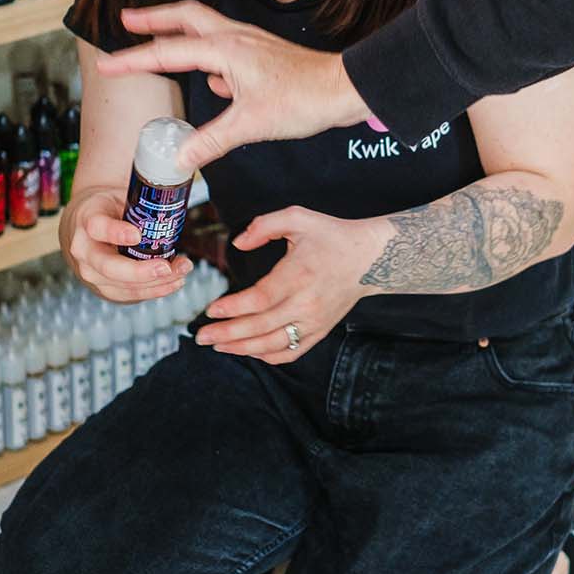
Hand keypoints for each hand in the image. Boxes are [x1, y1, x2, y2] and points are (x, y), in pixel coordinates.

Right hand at [59, 187, 193, 303]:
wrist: (87, 227)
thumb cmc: (108, 210)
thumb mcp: (118, 197)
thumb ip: (140, 202)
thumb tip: (174, 198)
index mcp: (87, 219)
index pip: (98, 227)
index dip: (117, 233)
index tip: (137, 235)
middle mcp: (84, 250)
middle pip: (108, 266)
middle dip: (139, 271)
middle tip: (165, 267)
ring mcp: (92, 273)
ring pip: (122, 285)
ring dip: (156, 282)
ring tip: (181, 270)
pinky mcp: (105, 288)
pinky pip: (130, 295)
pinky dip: (155, 290)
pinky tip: (174, 282)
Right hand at [94, 1, 375, 172]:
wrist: (346, 90)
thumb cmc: (304, 100)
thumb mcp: (252, 125)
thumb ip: (211, 140)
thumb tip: (179, 160)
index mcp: (226, 49)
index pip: (168, 52)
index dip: (133, 60)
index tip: (105, 64)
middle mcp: (235, 38)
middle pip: (184, 18)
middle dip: (152, 19)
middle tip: (125, 20)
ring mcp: (250, 44)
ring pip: (205, 30)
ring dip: (178, 32)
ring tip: (158, 42)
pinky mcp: (263, 57)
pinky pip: (226, 50)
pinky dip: (209, 57)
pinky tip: (212, 81)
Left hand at [195, 208, 384, 363]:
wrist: (371, 259)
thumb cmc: (332, 236)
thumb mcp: (298, 217)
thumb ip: (264, 225)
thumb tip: (238, 243)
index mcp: (299, 275)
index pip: (260, 299)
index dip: (233, 308)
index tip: (211, 310)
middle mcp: (307, 303)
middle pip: (261, 327)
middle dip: (227, 334)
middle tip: (201, 335)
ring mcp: (315, 321)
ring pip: (274, 345)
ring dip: (242, 348)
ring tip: (218, 345)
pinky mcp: (320, 330)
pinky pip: (291, 352)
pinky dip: (267, 355)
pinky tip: (248, 350)